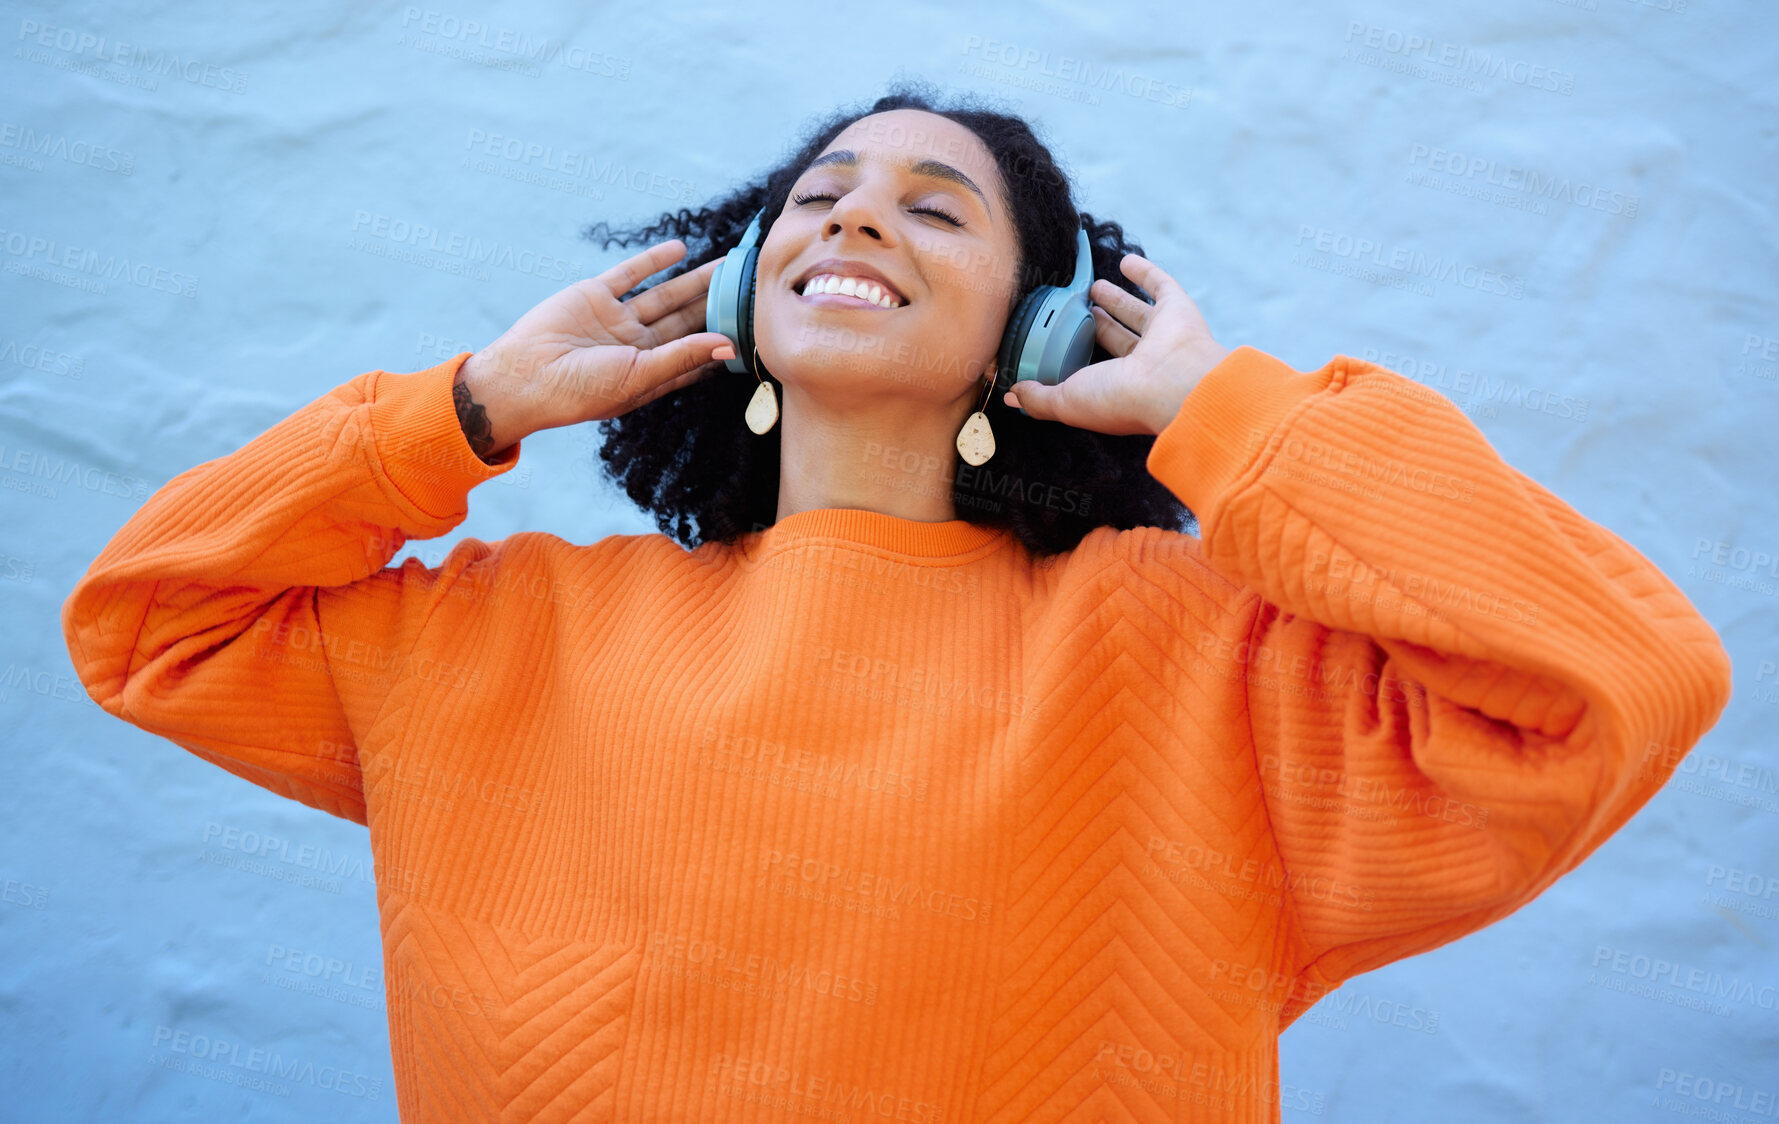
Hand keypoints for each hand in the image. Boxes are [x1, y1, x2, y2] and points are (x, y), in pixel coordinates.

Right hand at [459, 239, 736, 446]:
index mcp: (650, 372)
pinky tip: (680, 249)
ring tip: (726, 265)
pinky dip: (654, 261)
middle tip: (748, 287)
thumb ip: (682, 356)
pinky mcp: (595, 295)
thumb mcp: (638, 376)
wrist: (523, 376)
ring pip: (665, 294)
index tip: (756, 327)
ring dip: (694, 280)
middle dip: (716, 305)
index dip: (724, 340)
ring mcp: (617, 319)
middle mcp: (638, 345)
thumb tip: (728, 345)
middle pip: (687, 320)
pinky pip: (631, 273)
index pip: (696, 354)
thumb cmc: (581, 390)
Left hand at [1002, 253, 1231, 436]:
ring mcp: (1161, 336)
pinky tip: (1127, 260)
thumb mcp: (1066, 401)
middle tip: (1076, 307)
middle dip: (1096, 324)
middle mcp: (1141, 364)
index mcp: (1116, 387)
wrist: (1172, 384)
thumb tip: (1012, 396)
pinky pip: (1162, 286)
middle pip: (1114, 338)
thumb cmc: (1120, 399)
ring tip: (1094, 287)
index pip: (1091, 370)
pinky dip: (1147, 272)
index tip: (1052, 344)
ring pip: (1134, 312)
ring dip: (1115, 299)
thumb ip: (1039, 398)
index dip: (1073, 358)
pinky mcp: (1177, 310)